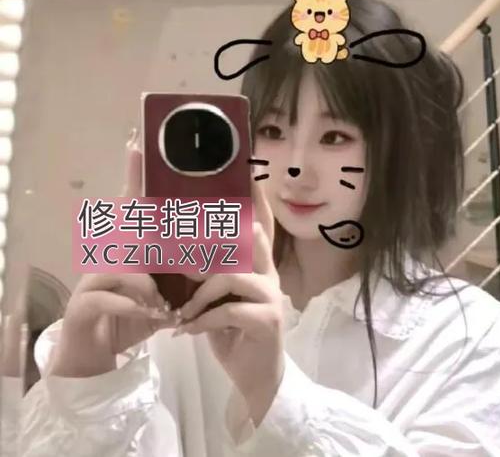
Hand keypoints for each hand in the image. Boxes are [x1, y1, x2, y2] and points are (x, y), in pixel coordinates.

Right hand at [49, 130, 179, 377]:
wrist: (94, 353)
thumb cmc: (131, 315)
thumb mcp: (162, 292)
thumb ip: (182, 273)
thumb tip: (221, 257)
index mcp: (130, 249)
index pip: (133, 209)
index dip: (134, 178)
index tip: (137, 146)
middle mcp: (108, 256)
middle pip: (128, 232)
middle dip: (149, 238)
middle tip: (178, 240)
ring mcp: (92, 278)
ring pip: (122, 267)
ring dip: (148, 286)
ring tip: (162, 304)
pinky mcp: (84, 303)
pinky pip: (109, 297)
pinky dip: (133, 308)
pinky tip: (148, 318)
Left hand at [174, 179, 284, 425]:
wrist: (256, 377)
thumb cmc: (234, 332)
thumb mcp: (218, 300)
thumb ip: (209, 276)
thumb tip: (180, 256)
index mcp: (258, 265)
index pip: (259, 224)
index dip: (255, 199)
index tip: (249, 171)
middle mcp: (269, 273)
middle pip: (247, 239)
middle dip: (212, 241)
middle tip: (181, 252)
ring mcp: (271, 295)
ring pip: (229, 275)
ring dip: (199, 294)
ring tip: (182, 312)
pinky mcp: (268, 320)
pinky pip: (228, 310)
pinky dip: (202, 321)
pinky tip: (188, 331)